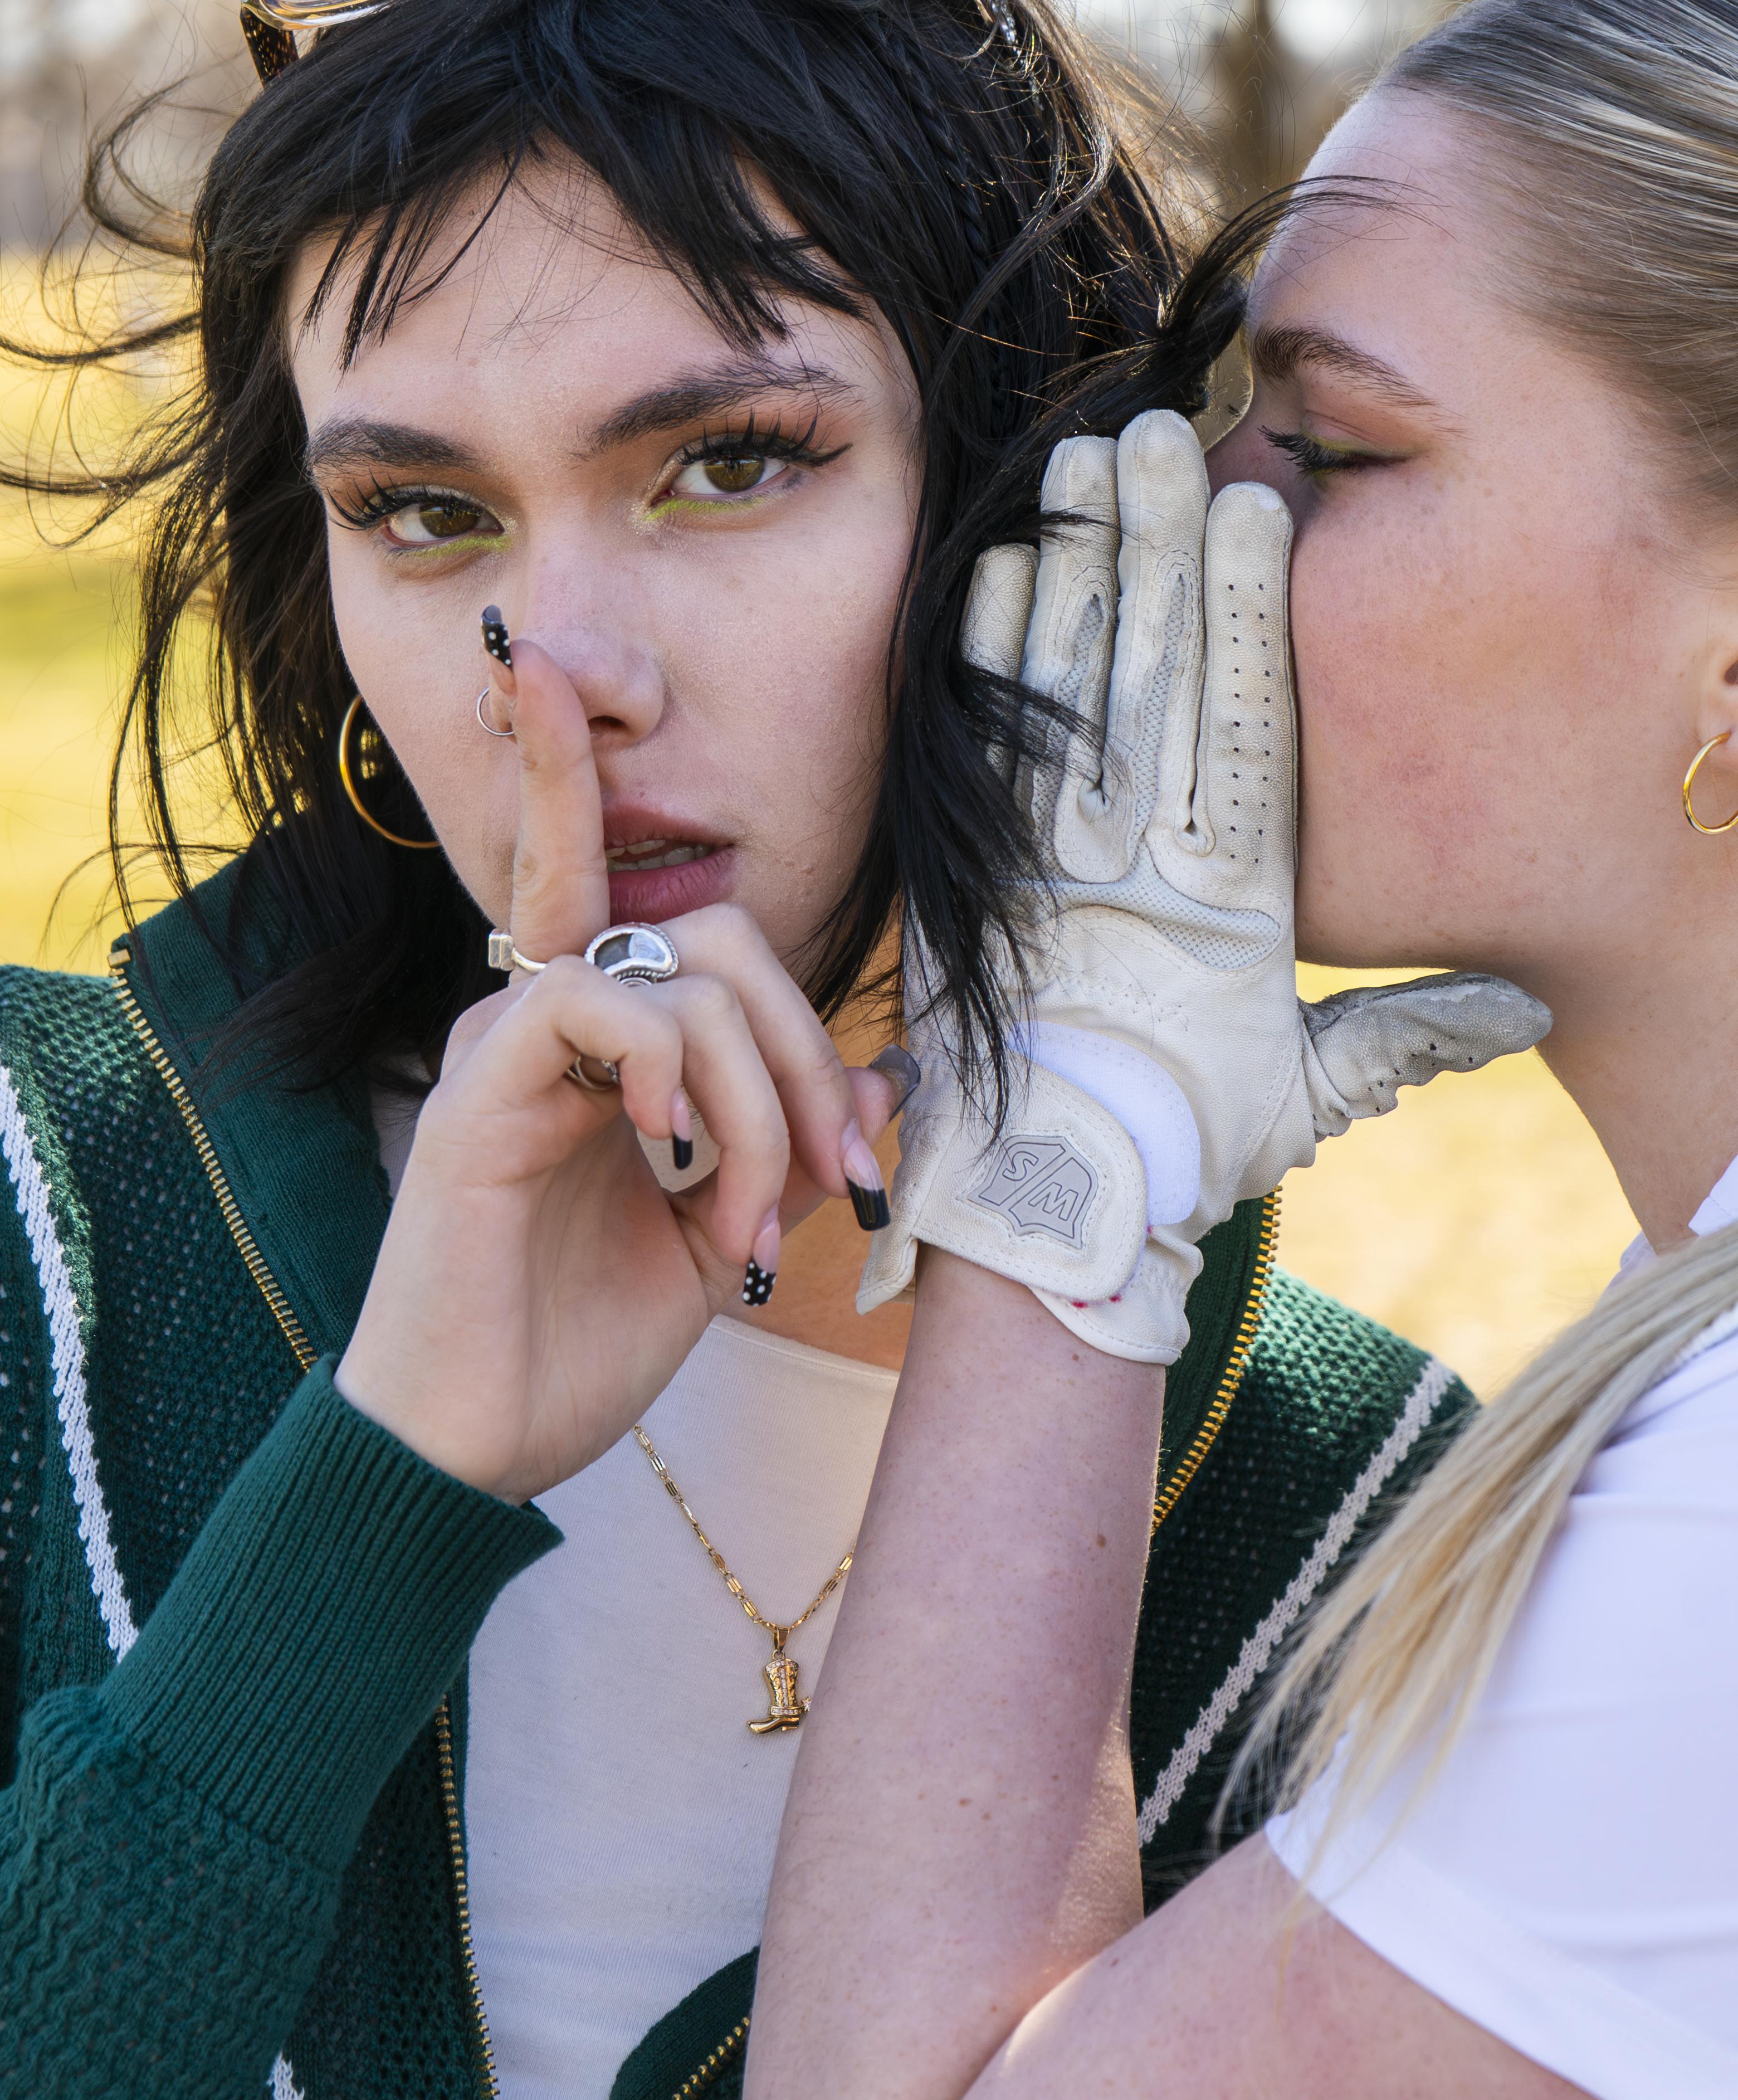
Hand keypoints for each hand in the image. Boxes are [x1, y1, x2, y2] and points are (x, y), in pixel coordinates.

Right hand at [336, 630, 888, 1499]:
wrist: (481, 1440)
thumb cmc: (586, 1336)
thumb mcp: (728, 1233)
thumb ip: (799, 1145)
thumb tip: (895, 1074)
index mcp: (600, 1038)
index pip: (605, 868)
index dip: (561, 758)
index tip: (535, 660)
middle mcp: (550, 1012)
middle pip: (722, 936)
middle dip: (808, 1054)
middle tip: (833, 1176)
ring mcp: (511, 1037)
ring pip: (689, 972)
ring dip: (759, 1102)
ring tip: (741, 1222)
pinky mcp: (484, 1078)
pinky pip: (608, 1002)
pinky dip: (673, 1077)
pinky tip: (663, 1162)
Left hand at [861, 410, 1548, 1361]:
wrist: (1042, 1210)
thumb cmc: (1186, 1146)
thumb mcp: (1310, 1094)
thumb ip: (1409, 1036)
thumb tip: (1530, 999)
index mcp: (1227, 902)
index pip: (1244, 727)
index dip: (1245, 612)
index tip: (1252, 507)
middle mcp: (1132, 863)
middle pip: (1151, 679)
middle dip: (1156, 552)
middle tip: (1155, 433)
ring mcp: (1043, 859)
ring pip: (1067, 690)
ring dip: (1077, 570)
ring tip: (1081, 464)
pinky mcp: (972, 871)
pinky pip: (980, 745)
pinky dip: (987, 656)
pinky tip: (997, 567)